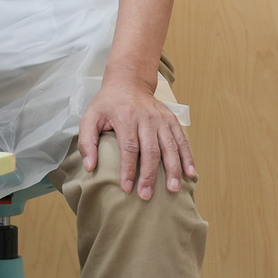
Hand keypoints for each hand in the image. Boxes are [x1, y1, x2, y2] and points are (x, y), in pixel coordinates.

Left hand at [77, 76, 195, 199]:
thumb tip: (90, 167)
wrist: (128, 82)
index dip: (128, 169)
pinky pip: (181, 140)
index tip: (127, 188)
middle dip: (149, 175)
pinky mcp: (171, 119)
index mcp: (125, 116)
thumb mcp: (89, 117)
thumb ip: (87, 141)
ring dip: (172, 169)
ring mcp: (161, 118)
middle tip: (146, 195)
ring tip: (173, 189)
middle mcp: (145, 117)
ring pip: (169, 146)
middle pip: (150, 150)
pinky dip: (188, 157)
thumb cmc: (107, 104)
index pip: (128, 147)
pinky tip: (190, 173)